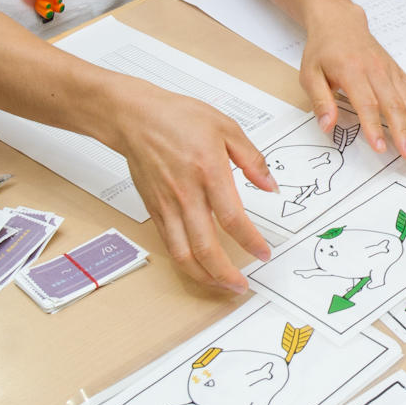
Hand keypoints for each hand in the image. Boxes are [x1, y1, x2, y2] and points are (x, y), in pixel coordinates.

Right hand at [113, 86, 272, 291]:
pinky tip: (200, 267)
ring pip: (183, 254)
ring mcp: (167, 205)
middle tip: (242, 285)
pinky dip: (185, 263)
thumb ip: (251, 159)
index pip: (232, 218)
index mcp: (208, 171)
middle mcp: (185, 194)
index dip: (250, 241)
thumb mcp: (226, 127)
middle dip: (225, 273)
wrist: (135, 118)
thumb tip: (270, 185)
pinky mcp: (154, 210)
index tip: (263, 253)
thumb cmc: (178, 117)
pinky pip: (170, 245)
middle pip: (204, 246)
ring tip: (222, 286)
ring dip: (204, 277)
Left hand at [299, 5, 405, 158]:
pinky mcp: (397, 71)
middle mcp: (376, 71)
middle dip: (404, 131)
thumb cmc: (323, 51)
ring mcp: (390, 70)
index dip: (374, 127)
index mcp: (352, 72)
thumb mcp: (310, 74)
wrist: (340, 22)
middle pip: (394, 104)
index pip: (367, 104)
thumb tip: (327, 126)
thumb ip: (320, 100)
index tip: (380, 148)